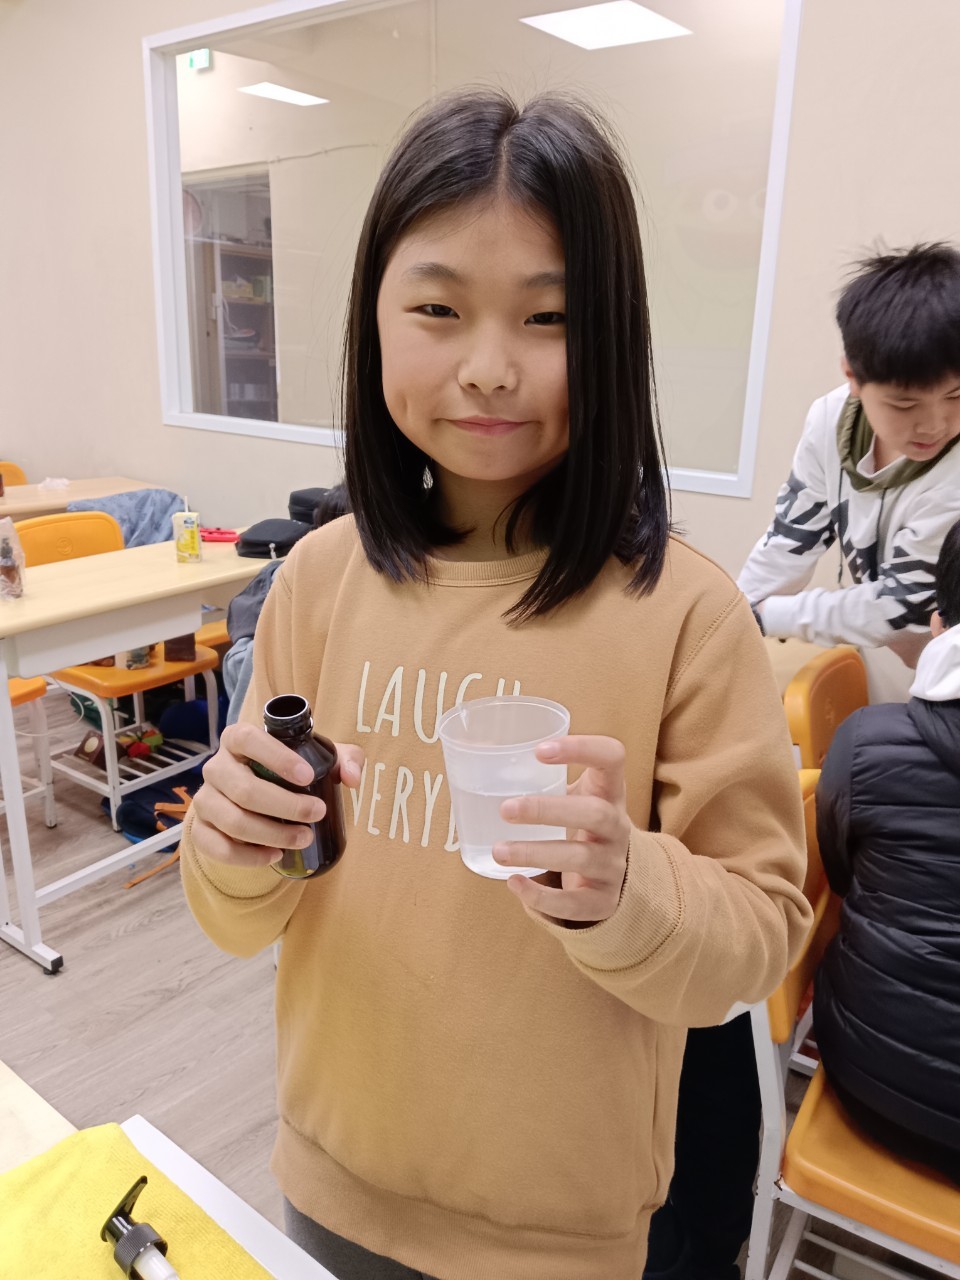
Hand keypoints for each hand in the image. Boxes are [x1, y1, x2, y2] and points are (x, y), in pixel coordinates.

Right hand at [191, 722, 363, 867]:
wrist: (253, 797)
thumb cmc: (288, 771)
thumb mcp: (318, 758)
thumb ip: (343, 759)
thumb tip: (351, 777)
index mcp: (237, 739)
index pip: (248, 740)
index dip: (277, 758)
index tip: (308, 777)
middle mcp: (216, 767)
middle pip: (243, 789)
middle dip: (286, 805)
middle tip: (317, 813)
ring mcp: (205, 799)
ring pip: (233, 821)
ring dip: (273, 834)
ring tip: (304, 837)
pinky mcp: (201, 830)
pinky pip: (218, 848)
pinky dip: (249, 856)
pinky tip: (275, 855)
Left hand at [493, 735, 631, 923]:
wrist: (613, 877)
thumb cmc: (579, 825)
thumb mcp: (573, 797)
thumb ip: (540, 779)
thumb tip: (478, 756)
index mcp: (610, 791)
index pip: (612, 757)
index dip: (582, 749)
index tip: (539, 751)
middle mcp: (618, 826)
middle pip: (595, 813)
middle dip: (547, 810)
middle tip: (506, 809)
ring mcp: (613, 865)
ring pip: (580, 857)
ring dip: (535, 853)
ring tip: (499, 850)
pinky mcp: (604, 901)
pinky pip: (574, 902)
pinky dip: (541, 896)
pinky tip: (514, 884)